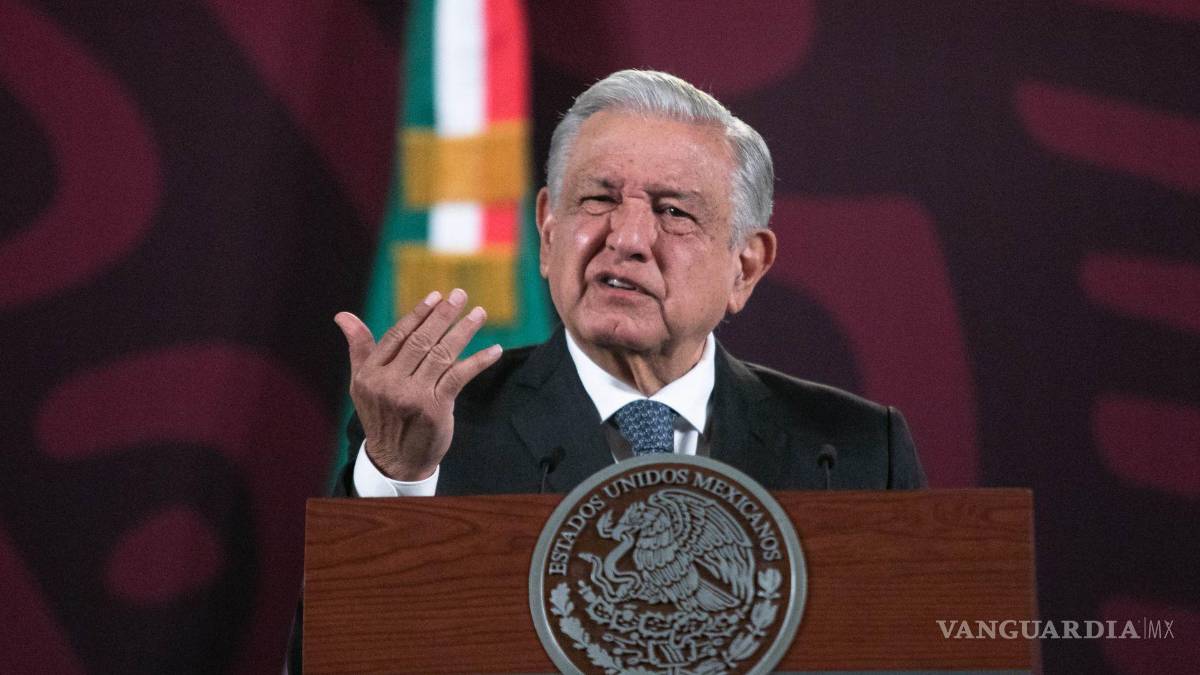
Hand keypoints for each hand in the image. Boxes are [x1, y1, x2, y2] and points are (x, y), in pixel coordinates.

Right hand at [334, 288, 501, 480]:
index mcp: (370, 374)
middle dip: (443, 315)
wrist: (396, 460)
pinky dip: (478, 361)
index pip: (397, 336)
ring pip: (442, 354)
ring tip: (479, 313)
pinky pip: (460, 376)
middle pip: (421, 341)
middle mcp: (390, 383)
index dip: (418, 314)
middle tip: (460, 294)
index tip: (436, 296)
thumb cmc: (381, 416)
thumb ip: (359, 348)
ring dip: (463, 331)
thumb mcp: (362, 384)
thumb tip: (343, 315)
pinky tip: (495, 350)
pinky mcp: (435, 407)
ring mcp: (413, 395)